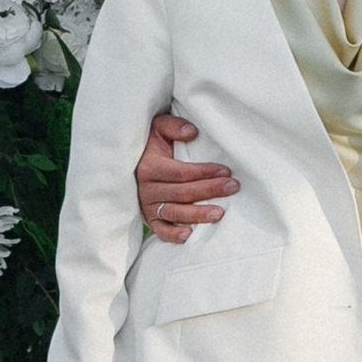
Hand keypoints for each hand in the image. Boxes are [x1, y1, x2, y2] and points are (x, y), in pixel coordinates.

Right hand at [137, 109, 234, 243]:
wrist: (128, 162)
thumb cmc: (150, 144)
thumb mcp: (158, 127)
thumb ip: (173, 126)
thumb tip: (192, 132)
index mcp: (150, 167)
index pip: (181, 173)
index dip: (204, 172)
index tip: (226, 171)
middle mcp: (147, 188)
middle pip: (182, 193)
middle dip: (210, 190)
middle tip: (233, 187)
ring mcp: (147, 205)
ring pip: (174, 213)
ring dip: (197, 215)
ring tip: (219, 213)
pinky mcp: (148, 218)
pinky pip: (160, 230)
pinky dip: (172, 235)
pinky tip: (189, 235)